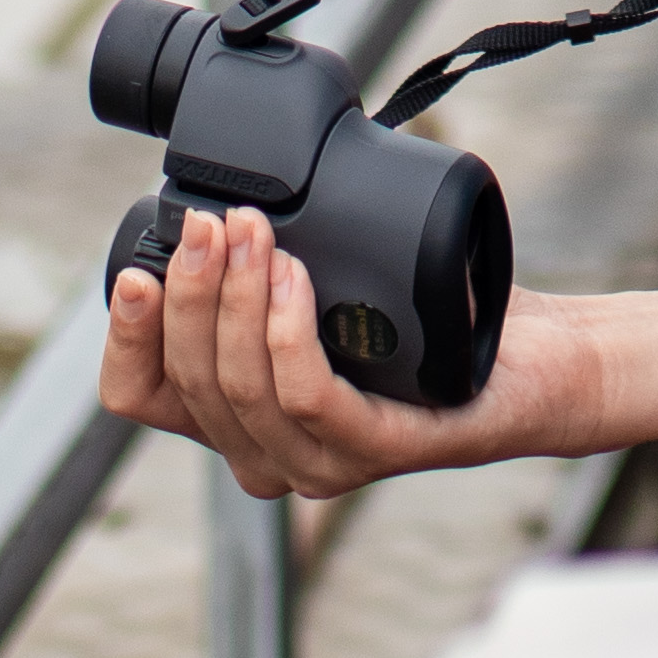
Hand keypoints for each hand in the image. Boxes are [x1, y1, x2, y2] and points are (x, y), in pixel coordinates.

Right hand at [99, 204, 594, 499]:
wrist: (532, 354)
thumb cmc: (428, 318)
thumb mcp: (325, 286)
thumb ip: (264, 264)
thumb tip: (217, 196)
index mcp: (238, 416)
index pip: (140, 394)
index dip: (125, 336)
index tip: (135, 268)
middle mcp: (270, 452)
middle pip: (190, 380)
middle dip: (194, 289)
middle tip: (216, 218)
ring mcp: (324, 461)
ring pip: (243, 387)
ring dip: (238, 298)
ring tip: (254, 230)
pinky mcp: (381, 451)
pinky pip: (308, 396)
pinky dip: (288, 331)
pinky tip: (295, 278)